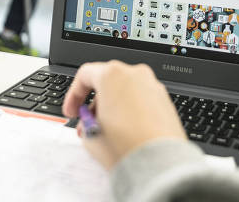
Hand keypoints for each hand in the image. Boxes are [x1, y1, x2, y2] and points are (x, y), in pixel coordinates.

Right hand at [62, 61, 185, 169]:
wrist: (159, 164)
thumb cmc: (127, 146)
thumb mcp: (91, 134)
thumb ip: (85, 122)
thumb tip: (90, 122)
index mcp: (112, 75)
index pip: (85, 75)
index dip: (73, 95)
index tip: (72, 110)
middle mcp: (134, 74)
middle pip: (106, 82)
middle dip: (95, 104)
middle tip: (89, 124)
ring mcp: (152, 86)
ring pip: (125, 91)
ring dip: (113, 107)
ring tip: (108, 131)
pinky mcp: (165, 101)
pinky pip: (141, 100)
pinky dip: (131, 111)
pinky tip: (126, 132)